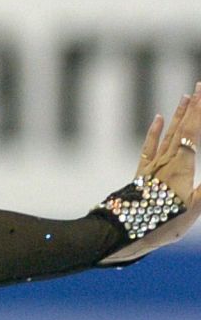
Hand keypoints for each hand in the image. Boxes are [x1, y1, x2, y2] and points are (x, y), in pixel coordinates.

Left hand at [102, 82, 200, 262]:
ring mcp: (153, 166)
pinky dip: (155, 132)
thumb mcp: (193, 211)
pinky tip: (158, 118)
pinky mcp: (142, 172)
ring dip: (178, 115)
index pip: (193, 133)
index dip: (199, 113)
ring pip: (168, 134)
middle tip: (198, 86)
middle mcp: (167, 162)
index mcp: (182, 168)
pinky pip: (150, 147)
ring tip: (185, 96)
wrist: (125, 233)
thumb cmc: (162, 226)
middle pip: (182, 129)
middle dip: (192, 108)